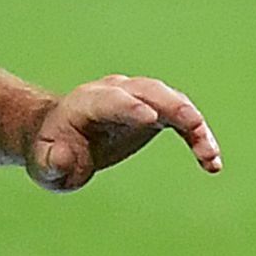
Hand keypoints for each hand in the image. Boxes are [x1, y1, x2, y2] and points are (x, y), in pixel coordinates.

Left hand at [23, 77, 220, 191]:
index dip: (130, 107)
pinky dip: (199, 137)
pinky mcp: (157, 112)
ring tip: (210, 157)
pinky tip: (211, 163)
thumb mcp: (44, 164)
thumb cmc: (51, 151)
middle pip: (150, 92)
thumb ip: (52, 162)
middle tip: (194, 126)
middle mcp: (117, 92)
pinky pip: (182, 119)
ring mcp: (139, 98)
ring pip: (172, 101)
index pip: (112, 99)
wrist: (63, 136)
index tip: (150, 118)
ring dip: (194, 124)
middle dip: (173, 107)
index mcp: (87, 103)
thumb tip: (63, 156)